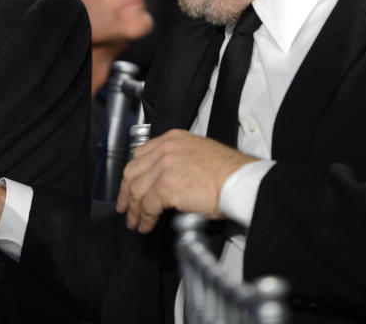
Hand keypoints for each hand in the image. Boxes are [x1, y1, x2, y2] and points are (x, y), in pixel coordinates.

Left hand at [116, 129, 254, 232]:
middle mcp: (165, 149)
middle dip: (126, 193)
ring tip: (135, 223)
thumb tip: (167, 182)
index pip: (141, 155)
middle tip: (125, 208)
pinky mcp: (166, 186)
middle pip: (133, 172)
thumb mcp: (199, 154)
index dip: (132, 175)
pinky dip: (145, 218)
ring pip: (137, 190)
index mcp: (173, 139)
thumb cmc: (229, 172)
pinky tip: (146, 226)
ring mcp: (164, 166)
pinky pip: (147, 205)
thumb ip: (178, 161)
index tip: (129, 187)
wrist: (240, 180)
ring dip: (134, 210)